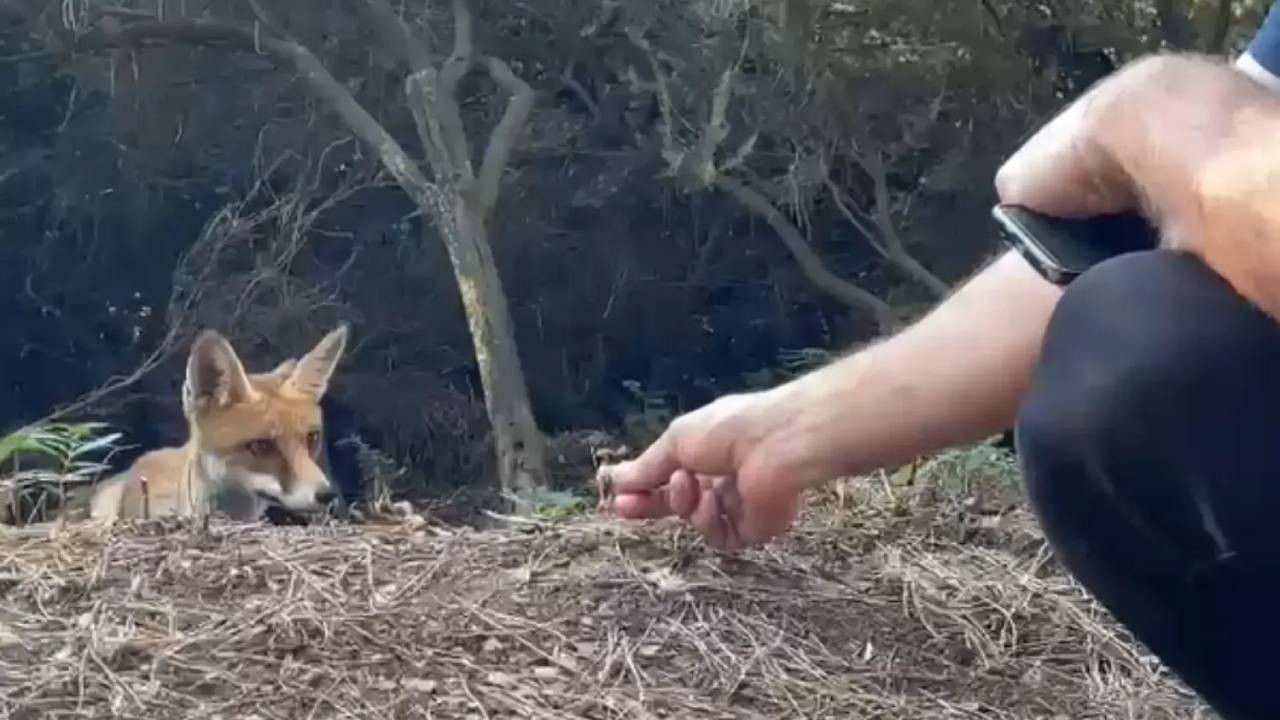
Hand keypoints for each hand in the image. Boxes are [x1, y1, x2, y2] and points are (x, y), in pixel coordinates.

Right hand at [596, 389, 805, 550]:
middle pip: (679, 504)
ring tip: (691, 483)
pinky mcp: (756, 528)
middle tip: (625, 509)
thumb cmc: (728, 431)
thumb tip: (615, 479)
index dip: (642, 490)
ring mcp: (740, 506)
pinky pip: (720, 536)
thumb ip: (647, 468)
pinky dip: (712, 519)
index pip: (667, 478)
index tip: (616, 499)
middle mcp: (722, 479)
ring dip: (686, 504)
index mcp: (706, 453)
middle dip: (651, 505)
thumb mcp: (677, 442)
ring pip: (695, 521)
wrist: (776, 444)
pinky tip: (716, 498)